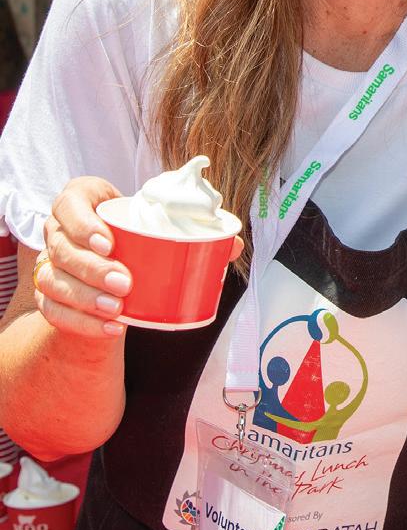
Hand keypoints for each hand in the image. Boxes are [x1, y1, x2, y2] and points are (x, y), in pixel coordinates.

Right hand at [36, 176, 243, 338]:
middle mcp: (58, 231)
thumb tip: (235, 244)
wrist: (112, 265)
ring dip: (85, 298)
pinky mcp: (50, 296)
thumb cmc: (137, 235)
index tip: (110, 242)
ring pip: (54, 281)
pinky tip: (111, 327)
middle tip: (125, 282)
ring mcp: (50, 264)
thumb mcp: (156, 225)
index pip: (69, 204)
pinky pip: (54, 312)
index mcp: (79, 201)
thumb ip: (194, 230)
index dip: (83, 223)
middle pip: (63, 248)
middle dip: (92, 268)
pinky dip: (81, 323)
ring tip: (118, 308)